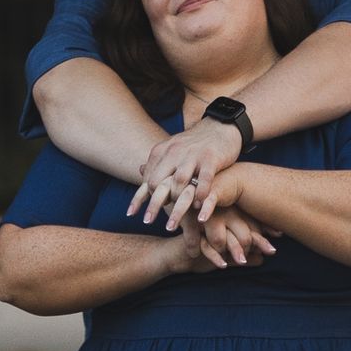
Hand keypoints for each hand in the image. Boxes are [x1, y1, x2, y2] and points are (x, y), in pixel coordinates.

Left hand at [128, 116, 245, 231]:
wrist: (220, 126)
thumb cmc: (194, 144)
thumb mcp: (172, 149)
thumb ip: (158, 162)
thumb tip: (139, 172)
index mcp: (163, 152)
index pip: (147, 178)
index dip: (138, 197)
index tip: (130, 215)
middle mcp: (175, 152)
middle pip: (159, 182)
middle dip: (153, 204)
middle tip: (149, 222)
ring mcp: (193, 155)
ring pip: (179, 182)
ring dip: (176, 205)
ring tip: (171, 224)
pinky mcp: (211, 158)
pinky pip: (205, 179)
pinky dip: (201, 194)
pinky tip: (199, 209)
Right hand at [194, 206, 277, 269]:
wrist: (177, 253)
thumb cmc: (205, 250)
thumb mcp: (227, 253)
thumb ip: (243, 254)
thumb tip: (263, 259)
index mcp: (232, 218)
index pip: (252, 227)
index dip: (263, 238)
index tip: (274, 246)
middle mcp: (222, 217)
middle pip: (243, 233)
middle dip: (251, 246)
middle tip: (260, 255)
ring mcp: (207, 224)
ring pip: (226, 239)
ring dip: (235, 251)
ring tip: (242, 261)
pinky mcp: (193, 234)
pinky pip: (207, 247)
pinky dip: (215, 257)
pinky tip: (223, 265)